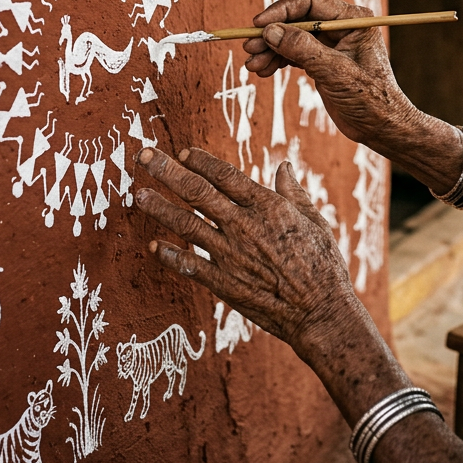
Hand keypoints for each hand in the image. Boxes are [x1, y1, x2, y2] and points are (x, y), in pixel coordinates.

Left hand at [135, 147, 360, 356]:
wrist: (320, 311)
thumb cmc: (324, 266)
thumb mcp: (315, 221)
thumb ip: (294, 193)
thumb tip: (284, 166)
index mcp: (268, 207)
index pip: (226, 176)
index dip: (201, 161)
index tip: (183, 151)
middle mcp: (245, 226)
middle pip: (198, 192)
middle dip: (168, 171)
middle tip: (145, 156)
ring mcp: (232, 255)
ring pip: (187, 225)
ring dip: (160, 208)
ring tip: (138, 195)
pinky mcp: (225, 283)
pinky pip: (190, 266)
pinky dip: (170, 256)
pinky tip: (154, 246)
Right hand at [242, 0, 418, 147]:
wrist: (382, 128)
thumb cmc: (370, 100)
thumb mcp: (335, 73)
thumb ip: (303, 50)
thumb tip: (271, 31)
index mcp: (353, 20)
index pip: (310, 2)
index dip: (281, 11)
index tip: (259, 25)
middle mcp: (341, 26)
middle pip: (297, 19)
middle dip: (272, 33)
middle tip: (250, 48)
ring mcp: (331, 43)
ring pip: (291, 37)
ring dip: (270, 50)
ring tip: (253, 66)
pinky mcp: (322, 60)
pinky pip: (294, 53)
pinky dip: (278, 60)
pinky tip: (263, 71)